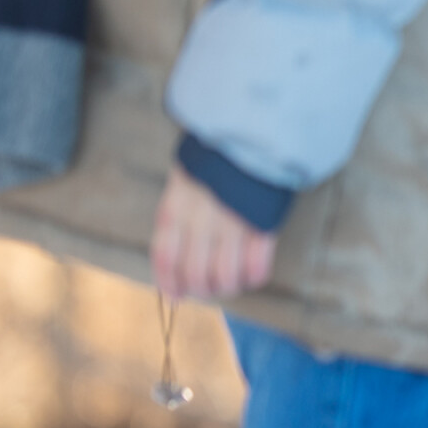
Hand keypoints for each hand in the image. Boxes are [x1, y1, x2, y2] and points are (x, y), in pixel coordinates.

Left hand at [151, 166, 275, 300]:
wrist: (252, 132)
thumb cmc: (217, 156)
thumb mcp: (184, 177)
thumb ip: (178, 212)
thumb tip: (176, 255)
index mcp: (176, 205)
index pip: (166, 256)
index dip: (170, 282)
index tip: (177, 296)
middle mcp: (199, 218)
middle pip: (195, 272)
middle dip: (201, 289)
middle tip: (209, 291)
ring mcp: (231, 222)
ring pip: (225, 275)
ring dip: (228, 287)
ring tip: (232, 285)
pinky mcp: (262, 224)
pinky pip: (257, 264)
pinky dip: (254, 277)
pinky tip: (253, 277)